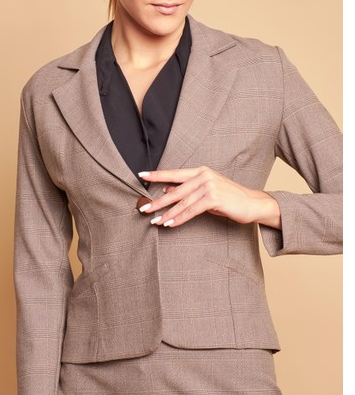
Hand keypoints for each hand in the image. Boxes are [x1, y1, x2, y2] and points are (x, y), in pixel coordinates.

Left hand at [138, 166, 280, 228]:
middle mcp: (204, 175)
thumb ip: (188, 190)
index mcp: (201, 171)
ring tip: (155, 220)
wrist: (252, 203)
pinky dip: (179, 218)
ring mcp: (209, 186)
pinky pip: (191, 211)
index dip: (157, 175)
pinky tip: (170, 223)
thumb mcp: (207, 191)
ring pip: (182, 202)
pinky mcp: (213, 198)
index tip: (141, 176)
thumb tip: (167, 191)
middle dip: (158, 201)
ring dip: (167, 213)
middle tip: (144, 208)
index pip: (174, 173)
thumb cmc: (229, 198)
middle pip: (175, 190)